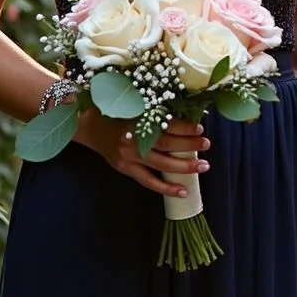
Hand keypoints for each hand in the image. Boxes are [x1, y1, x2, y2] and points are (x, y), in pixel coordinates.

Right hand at [75, 109, 205, 198]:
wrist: (89, 126)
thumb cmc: (117, 112)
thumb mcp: (135, 104)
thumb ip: (157, 110)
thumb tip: (189, 115)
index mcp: (137, 118)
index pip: (166, 124)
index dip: (185, 127)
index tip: (200, 128)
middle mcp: (132, 138)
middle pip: (167, 144)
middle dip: (190, 146)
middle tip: (207, 144)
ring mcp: (128, 156)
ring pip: (161, 165)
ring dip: (184, 167)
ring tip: (203, 166)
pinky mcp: (124, 168)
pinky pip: (147, 181)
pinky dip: (165, 188)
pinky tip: (182, 192)